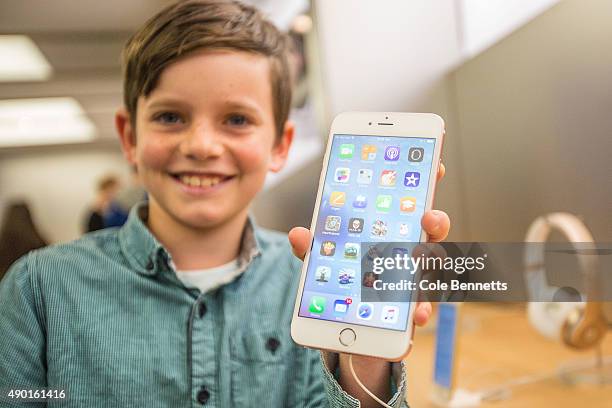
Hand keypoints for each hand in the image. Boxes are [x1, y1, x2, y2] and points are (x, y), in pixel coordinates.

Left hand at [288, 163, 449, 326]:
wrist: (343, 318)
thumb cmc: (341, 278)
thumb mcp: (322, 259)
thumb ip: (313, 247)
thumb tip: (298, 234)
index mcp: (390, 230)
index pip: (411, 202)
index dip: (426, 182)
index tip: (435, 167)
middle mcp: (408, 250)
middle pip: (432, 230)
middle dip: (436, 220)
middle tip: (428, 216)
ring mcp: (413, 278)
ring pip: (434, 266)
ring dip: (432, 261)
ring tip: (420, 259)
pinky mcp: (410, 307)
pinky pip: (423, 306)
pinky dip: (421, 309)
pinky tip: (415, 313)